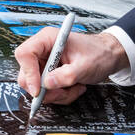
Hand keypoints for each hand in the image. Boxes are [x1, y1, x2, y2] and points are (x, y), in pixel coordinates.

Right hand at [14, 29, 128, 106]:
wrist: (109, 56)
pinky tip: (74, 87)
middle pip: (26, 75)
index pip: (25, 54)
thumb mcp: (84, 66)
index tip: (39, 89)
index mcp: (47, 39)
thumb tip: (47, 84)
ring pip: (37, 87)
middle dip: (45, 89)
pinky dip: (60, 95)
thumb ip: (65, 76)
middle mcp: (43, 50)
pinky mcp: (49, 74)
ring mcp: (45, 63)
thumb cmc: (99, 53)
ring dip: (56, 94)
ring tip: (74, 87)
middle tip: (63, 92)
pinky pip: (46, 91)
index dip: (29, 73)